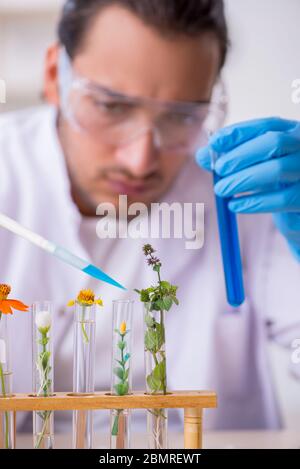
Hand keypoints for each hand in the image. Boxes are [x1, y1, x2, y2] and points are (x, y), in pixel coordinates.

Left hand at [196, 117, 299, 260]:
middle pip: (274, 142)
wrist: (299, 214)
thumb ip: (230, 160)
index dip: (239, 132)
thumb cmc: (276, 184)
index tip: (214, 143)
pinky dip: (255, 202)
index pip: (266, 125)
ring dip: (244, 179)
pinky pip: (282, 198)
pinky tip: (235, 205)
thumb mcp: (254, 167)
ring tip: (221, 190)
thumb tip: (203, 155)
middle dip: (241, 155)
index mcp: (292, 134)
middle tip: (218, 169)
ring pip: (277, 170)